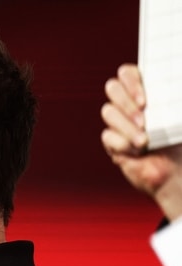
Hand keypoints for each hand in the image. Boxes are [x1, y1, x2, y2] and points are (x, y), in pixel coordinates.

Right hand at [101, 63, 181, 219]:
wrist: (175, 173)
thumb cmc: (179, 142)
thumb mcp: (179, 115)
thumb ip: (175, 96)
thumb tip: (173, 87)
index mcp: (145, 91)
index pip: (127, 73)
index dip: (130, 82)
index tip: (144, 100)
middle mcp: (129, 103)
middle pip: (112, 88)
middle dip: (126, 104)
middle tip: (143, 119)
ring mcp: (118, 122)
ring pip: (108, 112)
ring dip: (127, 127)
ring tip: (144, 141)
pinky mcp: (112, 142)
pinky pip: (108, 136)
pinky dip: (123, 143)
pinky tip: (137, 151)